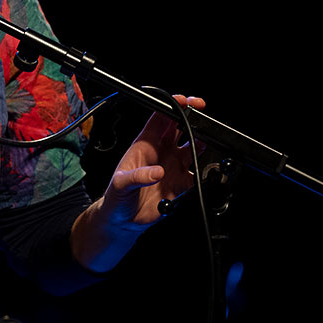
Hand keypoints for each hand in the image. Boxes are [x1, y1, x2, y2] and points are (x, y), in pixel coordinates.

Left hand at [99, 95, 205, 229]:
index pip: (160, 118)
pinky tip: (206, 174)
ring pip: (192, 148)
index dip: (173, 106)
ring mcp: (172, 167)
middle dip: (192, 118)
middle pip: (180, 128)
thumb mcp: (121, 184)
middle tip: (202, 116)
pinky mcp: (180, 184)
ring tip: (206, 142)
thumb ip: (137, 176)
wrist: (123, 220)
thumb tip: (157, 171)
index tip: (185, 102)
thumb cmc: (116, 197)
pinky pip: (197, 175)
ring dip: (201, 143)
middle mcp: (161, 152)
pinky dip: (204, 174)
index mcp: (145, 145)